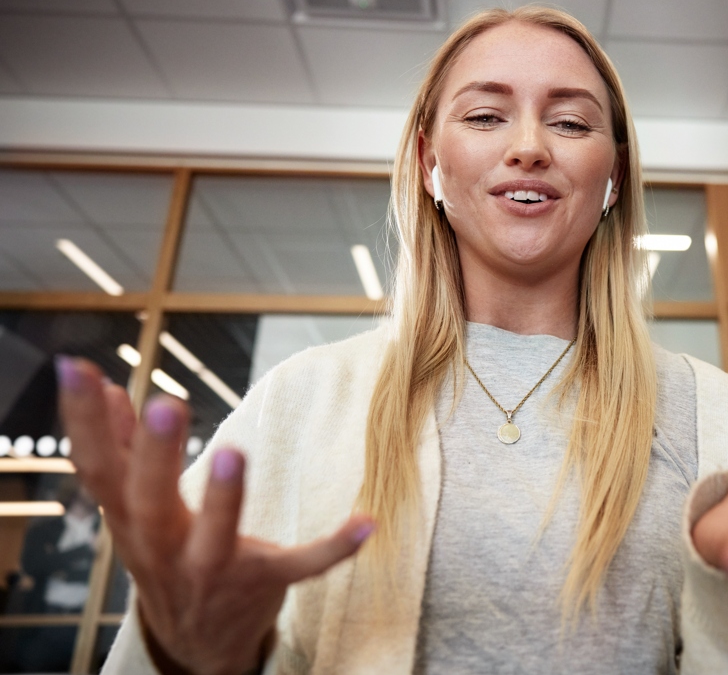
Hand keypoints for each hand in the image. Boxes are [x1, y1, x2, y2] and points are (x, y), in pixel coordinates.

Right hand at [56, 357, 373, 674]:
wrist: (195, 642)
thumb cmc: (165, 554)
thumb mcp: (133, 509)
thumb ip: (120, 448)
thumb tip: (103, 387)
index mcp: (131, 518)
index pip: (97, 467)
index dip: (83, 421)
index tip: (77, 369)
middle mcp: (165, 547)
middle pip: (150, 501)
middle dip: (156, 456)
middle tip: (164, 404)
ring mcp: (214, 569)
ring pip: (216, 538)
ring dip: (226, 498)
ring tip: (236, 452)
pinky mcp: (264, 581)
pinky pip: (302, 566)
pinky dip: (335, 547)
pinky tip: (366, 523)